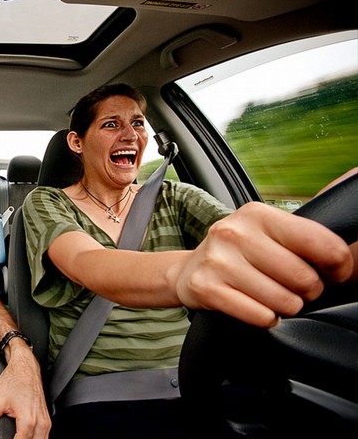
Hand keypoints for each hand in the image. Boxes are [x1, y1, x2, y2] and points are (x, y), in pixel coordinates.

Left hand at [0, 340, 49, 438]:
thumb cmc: (15, 379)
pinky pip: (45, 435)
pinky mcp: (47, 418)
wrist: (26, 367)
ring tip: (16, 437)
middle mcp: (40, 422)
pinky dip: (36, 438)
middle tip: (9, 437)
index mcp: (28, 420)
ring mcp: (46, 420)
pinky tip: (26, 436)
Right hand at [174, 202, 353, 327]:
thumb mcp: (266, 234)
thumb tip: (345, 262)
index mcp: (257, 214)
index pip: (320, 243)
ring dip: (286, 307)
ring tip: (273, 297)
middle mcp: (234, 233)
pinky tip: (257, 307)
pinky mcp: (205, 288)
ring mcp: (217, 260)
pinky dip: (266, 319)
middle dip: (309, 291)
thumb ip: (302, 239)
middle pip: (303, 278)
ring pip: (284, 301)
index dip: (339, 266)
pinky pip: (260, 316)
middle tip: (297, 289)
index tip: (334, 274)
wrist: (189, 270)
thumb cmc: (239, 254)